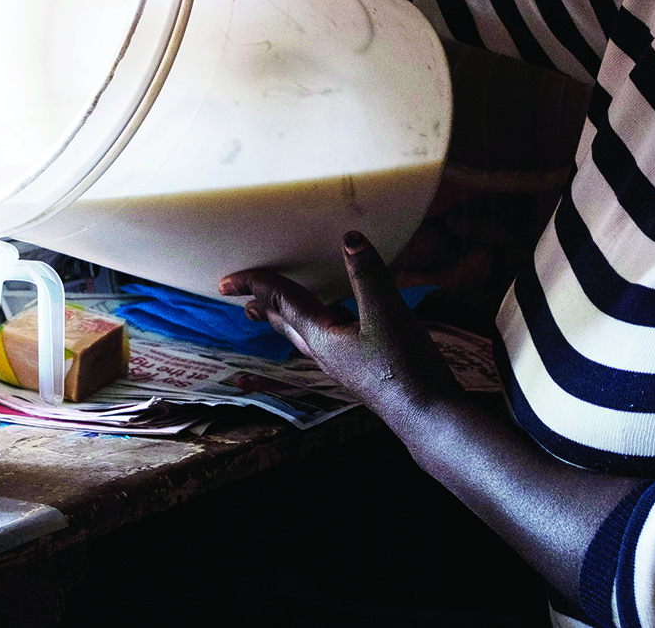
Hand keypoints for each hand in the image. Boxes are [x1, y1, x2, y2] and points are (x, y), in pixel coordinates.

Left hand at [219, 232, 462, 416]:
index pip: (281, 302)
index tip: (227, 281)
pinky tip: (335, 327)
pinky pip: (327, 343)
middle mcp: (325, 353)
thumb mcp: (387, 312)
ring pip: (304, 336)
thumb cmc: (404, 367)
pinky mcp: (360, 371)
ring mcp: (342, 365)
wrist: (427, 415)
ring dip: (285, 320)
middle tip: (241, 299)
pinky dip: (317, 328)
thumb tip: (350, 239)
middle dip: (262, 308)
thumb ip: (367, 274)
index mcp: (321, 336)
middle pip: (285, 323)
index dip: (256, 285)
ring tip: (275, 312)